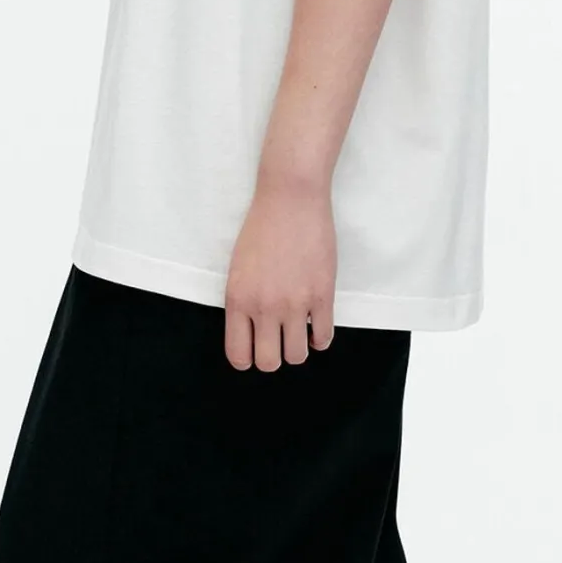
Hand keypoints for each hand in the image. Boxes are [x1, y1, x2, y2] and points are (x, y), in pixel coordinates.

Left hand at [223, 173, 336, 369]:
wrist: (290, 199)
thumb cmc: (261, 228)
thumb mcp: (238, 268)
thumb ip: (243, 301)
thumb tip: (252, 331)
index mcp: (238, 300)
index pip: (238, 354)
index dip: (248, 358)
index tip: (256, 349)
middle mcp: (264, 307)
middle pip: (269, 362)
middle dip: (274, 356)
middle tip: (278, 341)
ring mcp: (294, 303)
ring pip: (297, 356)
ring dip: (298, 348)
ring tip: (298, 332)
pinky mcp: (322, 295)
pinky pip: (323, 337)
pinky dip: (320, 338)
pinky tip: (316, 325)